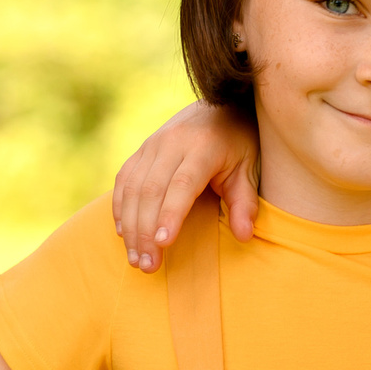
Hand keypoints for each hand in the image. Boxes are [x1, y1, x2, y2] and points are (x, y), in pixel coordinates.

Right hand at [111, 101, 260, 270]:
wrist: (221, 104)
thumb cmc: (240, 143)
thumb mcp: (250, 168)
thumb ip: (245, 202)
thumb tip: (245, 236)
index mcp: (203, 147)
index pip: (182, 184)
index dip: (170, 214)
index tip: (163, 244)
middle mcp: (172, 143)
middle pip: (151, 190)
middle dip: (145, 231)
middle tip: (147, 265)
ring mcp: (153, 144)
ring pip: (132, 188)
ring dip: (130, 226)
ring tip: (136, 259)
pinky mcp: (141, 149)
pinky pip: (123, 180)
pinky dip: (120, 208)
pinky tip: (124, 234)